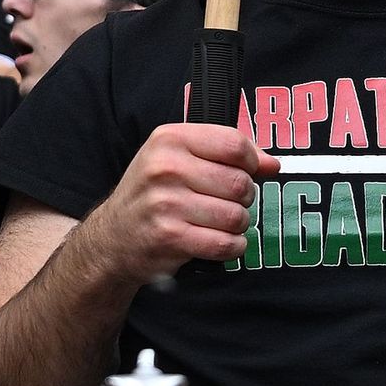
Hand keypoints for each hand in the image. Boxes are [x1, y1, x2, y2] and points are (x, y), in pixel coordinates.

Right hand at [94, 120, 262, 274]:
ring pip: (236, 216)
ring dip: (237, 224)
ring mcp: (166, 204)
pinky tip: (217, 241)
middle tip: (228, 202)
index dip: (253, 161)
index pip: (234, 144)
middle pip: (239, 182)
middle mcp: (165, 168)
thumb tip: (273, 164)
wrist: (112, 238)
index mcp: (169, 139)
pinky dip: (231, 246)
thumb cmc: (152, 194)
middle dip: (244, 197)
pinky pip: (225, 244)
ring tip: (219, 223)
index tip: (251, 172)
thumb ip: (225, 153)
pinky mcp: (170, 238)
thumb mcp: (177, 158)